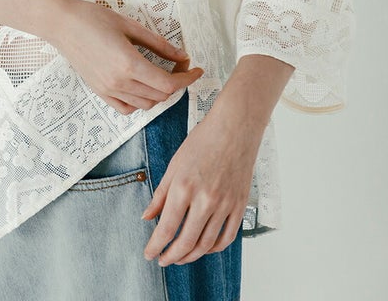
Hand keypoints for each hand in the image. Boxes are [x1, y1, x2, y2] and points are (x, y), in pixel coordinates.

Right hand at [52, 0, 203, 114]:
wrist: (61, 24)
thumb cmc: (94, 18)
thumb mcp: (130, 26)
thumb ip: (159, 44)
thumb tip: (182, 56)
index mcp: (129, 64)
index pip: (169, 84)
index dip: (188, 79)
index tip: (197, 69)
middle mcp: (119, 82)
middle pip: (160, 96)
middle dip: (177, 83)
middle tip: (179, 64)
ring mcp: (108, 90)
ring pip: (146, 104)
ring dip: (160, 92)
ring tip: (162, 73)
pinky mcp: (100, 91)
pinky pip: (127, 107)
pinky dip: (141, 101)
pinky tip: (142, 85)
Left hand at [141, 93, 263, 264]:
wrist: (235, 127)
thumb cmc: (204, 140)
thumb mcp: (175, 163)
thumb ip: (160, 194)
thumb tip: (147, 217)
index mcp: (184, 187)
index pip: (166, 228)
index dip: (155, 246)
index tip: (149, 253)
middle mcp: (205, 200)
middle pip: (186, 242)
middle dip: (171, 256)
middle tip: (163, 259)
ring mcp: (224, 204)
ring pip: (206, 244)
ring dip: (191, 256)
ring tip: (180, 257)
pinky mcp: (239, 205)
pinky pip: (227, 237)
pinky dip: (214, 248)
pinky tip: (204, 247)